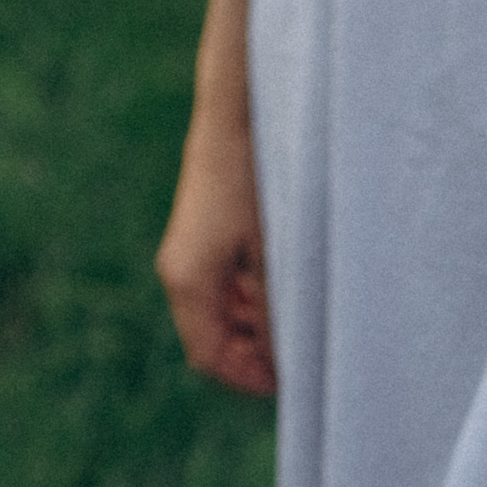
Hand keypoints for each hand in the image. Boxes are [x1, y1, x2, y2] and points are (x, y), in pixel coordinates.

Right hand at [158, 103, 276, 395]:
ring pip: (222, 311)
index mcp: (188, 279)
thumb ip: (276, 311)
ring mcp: (190, 249)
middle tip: (306, 348)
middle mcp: (180, 269)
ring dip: (259, 322)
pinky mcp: (204, 230)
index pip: (210, 357)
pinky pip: (226, 282)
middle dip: (258, 352)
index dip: (251, 379)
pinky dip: (254, 294)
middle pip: (214, 338)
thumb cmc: (262, 176)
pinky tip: (288, 277)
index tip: (293, 380)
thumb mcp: (279, 253)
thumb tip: (283, 358)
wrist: (241, 106)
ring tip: (302, 309)